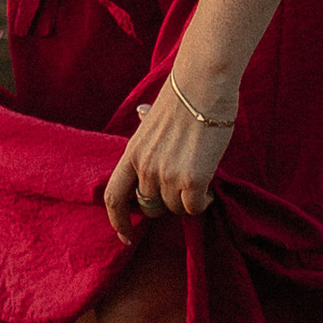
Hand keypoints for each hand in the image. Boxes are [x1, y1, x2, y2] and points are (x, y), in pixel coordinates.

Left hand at [103, 81, 235, 241]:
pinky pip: (194, 208)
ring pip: (175, 208)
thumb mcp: (154, 116)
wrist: (204, 86)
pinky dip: (203, 203)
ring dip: (187, 201)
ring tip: (200, 180)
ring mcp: (167, 175)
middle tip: (182, 192)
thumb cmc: (184, 96)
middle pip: (150, 208)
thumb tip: (140, 114)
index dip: (117, 220)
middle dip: (165, 206)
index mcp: (132, 153)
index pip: (114, 197)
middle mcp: (145, 167)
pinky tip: (209, 188)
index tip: (125, 236)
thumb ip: (146, 129)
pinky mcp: (192, 180)